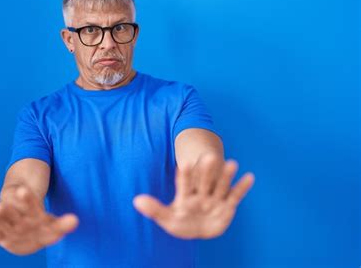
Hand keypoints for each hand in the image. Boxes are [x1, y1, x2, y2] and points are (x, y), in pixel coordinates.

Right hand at [0, 186, 78, 254]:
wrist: (31, 232)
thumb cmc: (44, 227)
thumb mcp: (54, 227)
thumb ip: (63, 224)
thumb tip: (76, 221)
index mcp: (31, 209)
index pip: (30, 202)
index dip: (26, 197)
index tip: (21, 190)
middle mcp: (17, 215)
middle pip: (11, 210)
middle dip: (4, 208)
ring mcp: (8, 224)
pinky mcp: (1, 234)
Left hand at [133, 155, 254, 238]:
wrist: (199, 228)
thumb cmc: (181, 222)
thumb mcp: (167, 218)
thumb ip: (154, 209)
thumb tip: (135, 201)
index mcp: (186, 195)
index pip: (184, 183)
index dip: (185, 174)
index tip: (184, 162)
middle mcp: (201, 194)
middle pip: (204, 181)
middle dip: (207, 170)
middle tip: (210, 156)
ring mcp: (215, 199)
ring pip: (221, 185)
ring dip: (226, 175)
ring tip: (232, 162)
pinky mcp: (228, 205)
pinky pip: (235, 196)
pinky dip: (242, 187)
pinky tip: (250, 176)